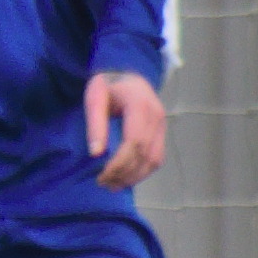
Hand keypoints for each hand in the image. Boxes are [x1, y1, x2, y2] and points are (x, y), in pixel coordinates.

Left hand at [85, 72, 170, 190]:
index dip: (120, 162)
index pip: (134, 141)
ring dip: (135, 176)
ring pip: (154, 160)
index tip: (102, 175)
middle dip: (125, 173)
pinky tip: (126, 177)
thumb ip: (95, 124)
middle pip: (145, 154)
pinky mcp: (161, 132)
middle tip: (104, 183)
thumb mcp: (94, 97)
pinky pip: (157, 157)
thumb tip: (96, 154)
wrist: (126, 72)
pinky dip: (143, 171)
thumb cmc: (108, 84)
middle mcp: (157, 116)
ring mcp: (162, 125)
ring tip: (113, 185)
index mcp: (140, 105)